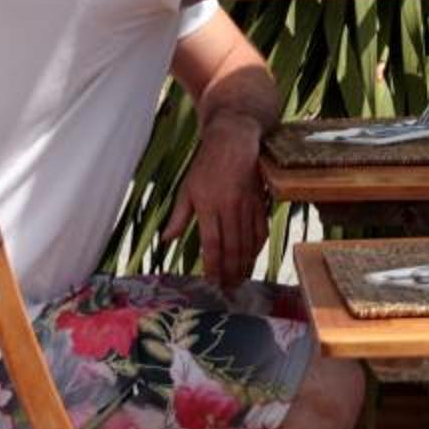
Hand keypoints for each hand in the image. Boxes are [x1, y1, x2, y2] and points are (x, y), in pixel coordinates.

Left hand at [164, 114, 267, 288]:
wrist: (233, 140)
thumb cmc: (206, 164)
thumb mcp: (186, 189)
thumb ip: (179, 217)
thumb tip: (167, 239)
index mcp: (208, 205)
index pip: (212, 244)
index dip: (213, 266)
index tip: (212, 281)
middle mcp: (230, 207)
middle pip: (233, 247)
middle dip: (231, 271)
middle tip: (230, 288)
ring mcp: (247, 204)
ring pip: (248, 240)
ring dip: (246, 263)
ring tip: (242, 278)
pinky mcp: (259, 200)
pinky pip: (261, 228)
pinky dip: (258, 245)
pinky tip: (255, 256)